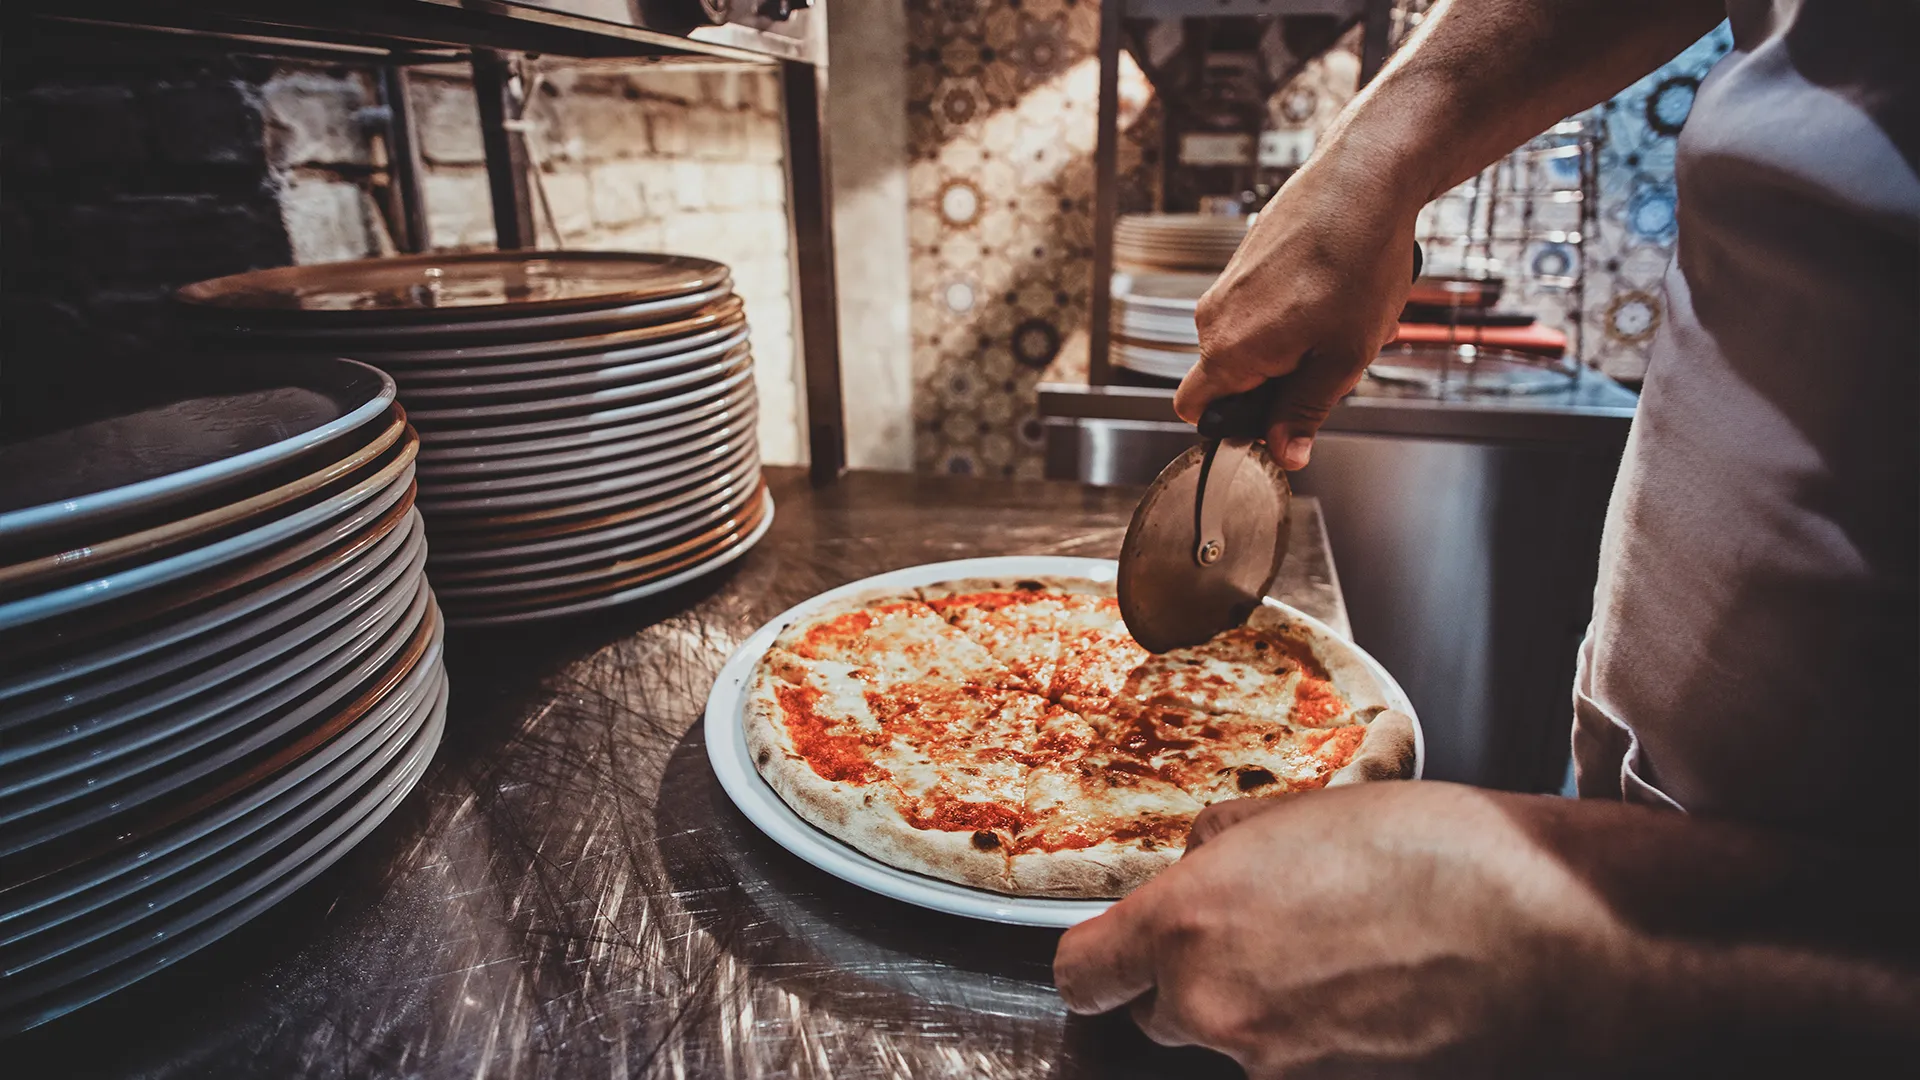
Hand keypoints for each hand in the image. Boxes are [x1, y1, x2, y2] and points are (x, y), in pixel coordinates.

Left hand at [1052, 782, 1636, 1077]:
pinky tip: (1375, 997)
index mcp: (1188, 926)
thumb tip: (1196, 865)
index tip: (1117, 950)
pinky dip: (1318, 1040)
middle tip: (1267, 933)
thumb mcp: (1304, 812)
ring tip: (1340, 959)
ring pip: (1234, 1042)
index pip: (1082, 975)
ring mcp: (1275, 1069)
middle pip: (1160, 1013)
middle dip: (1196, 979)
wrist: (1554, 936)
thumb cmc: (1438, 856)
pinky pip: (1295, 1064)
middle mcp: (1215, 1009)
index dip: (1101, 960)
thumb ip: (1222, 847)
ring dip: (1262, 1011)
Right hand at [1176, 148, 1422, 469]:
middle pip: (1232, 378)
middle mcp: (1214, 317)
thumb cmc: (1357, 260)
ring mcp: (1228, 285)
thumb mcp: (1344, 357)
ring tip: (1344, 320)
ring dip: (1297, 345)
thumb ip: (1306, 411)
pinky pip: (1261, 307)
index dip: (1238, 425)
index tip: (1280, 420)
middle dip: (1281, 381)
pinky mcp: (1246, 261)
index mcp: (1228, 350)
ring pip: (1253, 340)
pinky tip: (1338, 291)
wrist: (1365, 179)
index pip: (1196, 411)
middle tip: (1334, 360)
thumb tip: (1285, 453)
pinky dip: (1297, 311)